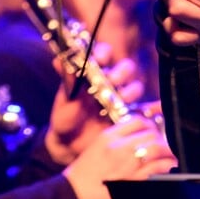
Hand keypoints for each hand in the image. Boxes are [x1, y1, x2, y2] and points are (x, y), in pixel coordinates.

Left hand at [46, 44, 147, 161]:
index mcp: (93, 73)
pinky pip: (141, 109)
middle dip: (122, 72)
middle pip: (126, 67)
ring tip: (121, 98)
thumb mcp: (64, 100)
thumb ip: (66, 82)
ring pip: (135, 86)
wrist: (71, 146)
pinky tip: (127, 113)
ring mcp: (121, 98)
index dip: (104, 53)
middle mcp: (110, 82)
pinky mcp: (128, 115)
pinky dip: (137, 109)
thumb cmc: (66, 118)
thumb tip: (58, 61)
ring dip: (130, 90)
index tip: (100, 59)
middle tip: (112, 80)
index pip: (104, 53)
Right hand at [61, 116, 176, 198]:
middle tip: (163, 143)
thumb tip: (136, 136)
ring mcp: (128, 164)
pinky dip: (166, 165)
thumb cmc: (83, 175)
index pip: (137, 120)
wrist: (75, 196)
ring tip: (169, 155)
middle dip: (160, 137)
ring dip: (167, 150)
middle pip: (150, 132)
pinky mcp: (134, 181)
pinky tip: (167, 166)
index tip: (152, 129)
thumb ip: (115, 140)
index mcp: (108, 137)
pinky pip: (158, 168)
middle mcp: (119, 148)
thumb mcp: (95, 148)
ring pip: (157, 148)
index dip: (149, 124)